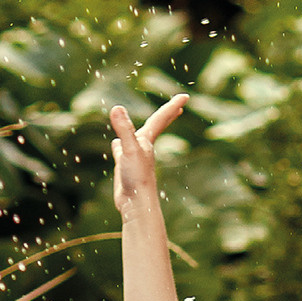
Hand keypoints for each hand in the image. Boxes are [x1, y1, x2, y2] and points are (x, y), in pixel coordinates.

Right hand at [110, 96, 188, 213]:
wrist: (135, 204)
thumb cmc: (137, 178)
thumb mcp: (129, 149)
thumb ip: (124, 129)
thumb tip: (116, 108)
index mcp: (147, 141)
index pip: (161, 117)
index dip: (172, 105)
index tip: (185, 96)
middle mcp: (142, 148)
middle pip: (157, 126)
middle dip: (167, 115)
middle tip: (178, 107)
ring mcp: (133, 158)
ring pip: (135, 138)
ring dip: (139, 130)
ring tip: (145, 126)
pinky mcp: (124, 168)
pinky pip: (120, 152)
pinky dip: (118, 146)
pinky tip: (116, 146)